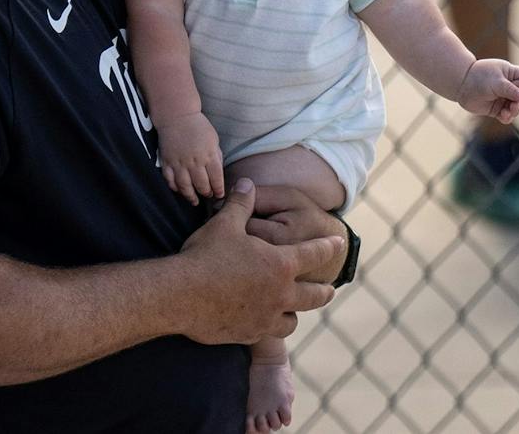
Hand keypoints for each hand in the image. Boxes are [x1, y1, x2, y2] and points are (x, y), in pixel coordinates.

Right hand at [158, 113, 223, 204]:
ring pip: (185, 187)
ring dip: (191, 196)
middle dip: (206, 193)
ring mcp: (179, 163)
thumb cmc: (198, 127)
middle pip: (201, 185)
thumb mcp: (214, 140)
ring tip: (195, 201)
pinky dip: (174, 188)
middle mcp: (194, 162)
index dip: (218, 189)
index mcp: (209, 155)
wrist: (177, 116)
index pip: (216, 179)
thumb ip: (216, 156)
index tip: (220, 194)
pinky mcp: (166, 163)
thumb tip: (217, 172)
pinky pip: (169, 180)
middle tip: (208, 196)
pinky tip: (180, 191)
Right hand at [174, 180, 340, 344]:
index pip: (314, 254)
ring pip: (291, 321)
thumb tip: (247, 183)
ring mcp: (265, 318)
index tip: (338, 243)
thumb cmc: (205, 256)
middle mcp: (280, 294)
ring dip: (294, 314)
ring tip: (292, 310)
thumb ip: (241, 204)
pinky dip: (267, 328)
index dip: (329, 247)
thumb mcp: (225, 224)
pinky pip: (266, 335)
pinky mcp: (247, 335)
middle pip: (313, 296)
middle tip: (330, 290)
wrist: (180, 295)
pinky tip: (261, 324)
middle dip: (324, 291)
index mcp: (281, 264)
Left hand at [457, 58, 518, 122]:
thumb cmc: (479, 78)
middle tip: (513, 106)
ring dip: (513, 111)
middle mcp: (508, 86)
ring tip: (506, 112)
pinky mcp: (497, 108)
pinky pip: (506, 116)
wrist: (461, 85)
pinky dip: (507, 117)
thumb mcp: (496, 82)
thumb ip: (510, 90)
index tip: (513, 86)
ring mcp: (503, 98)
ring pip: (516, 107)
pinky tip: (503, 117)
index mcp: (510, 74)